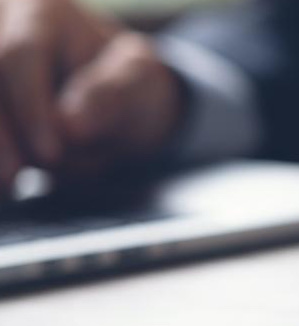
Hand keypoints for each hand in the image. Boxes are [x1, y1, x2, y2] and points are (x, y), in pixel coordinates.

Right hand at [0, 0, 182, 193]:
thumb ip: (110, 98)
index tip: (50, 153)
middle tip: (12, 179)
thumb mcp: (139, 84)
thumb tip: (70, 125)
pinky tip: (4, 187)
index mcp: (42, 12)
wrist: (115, 99)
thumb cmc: (128, 84)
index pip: (19, 55)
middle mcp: (0, 27)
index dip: (30, 108)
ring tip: (8, 185)